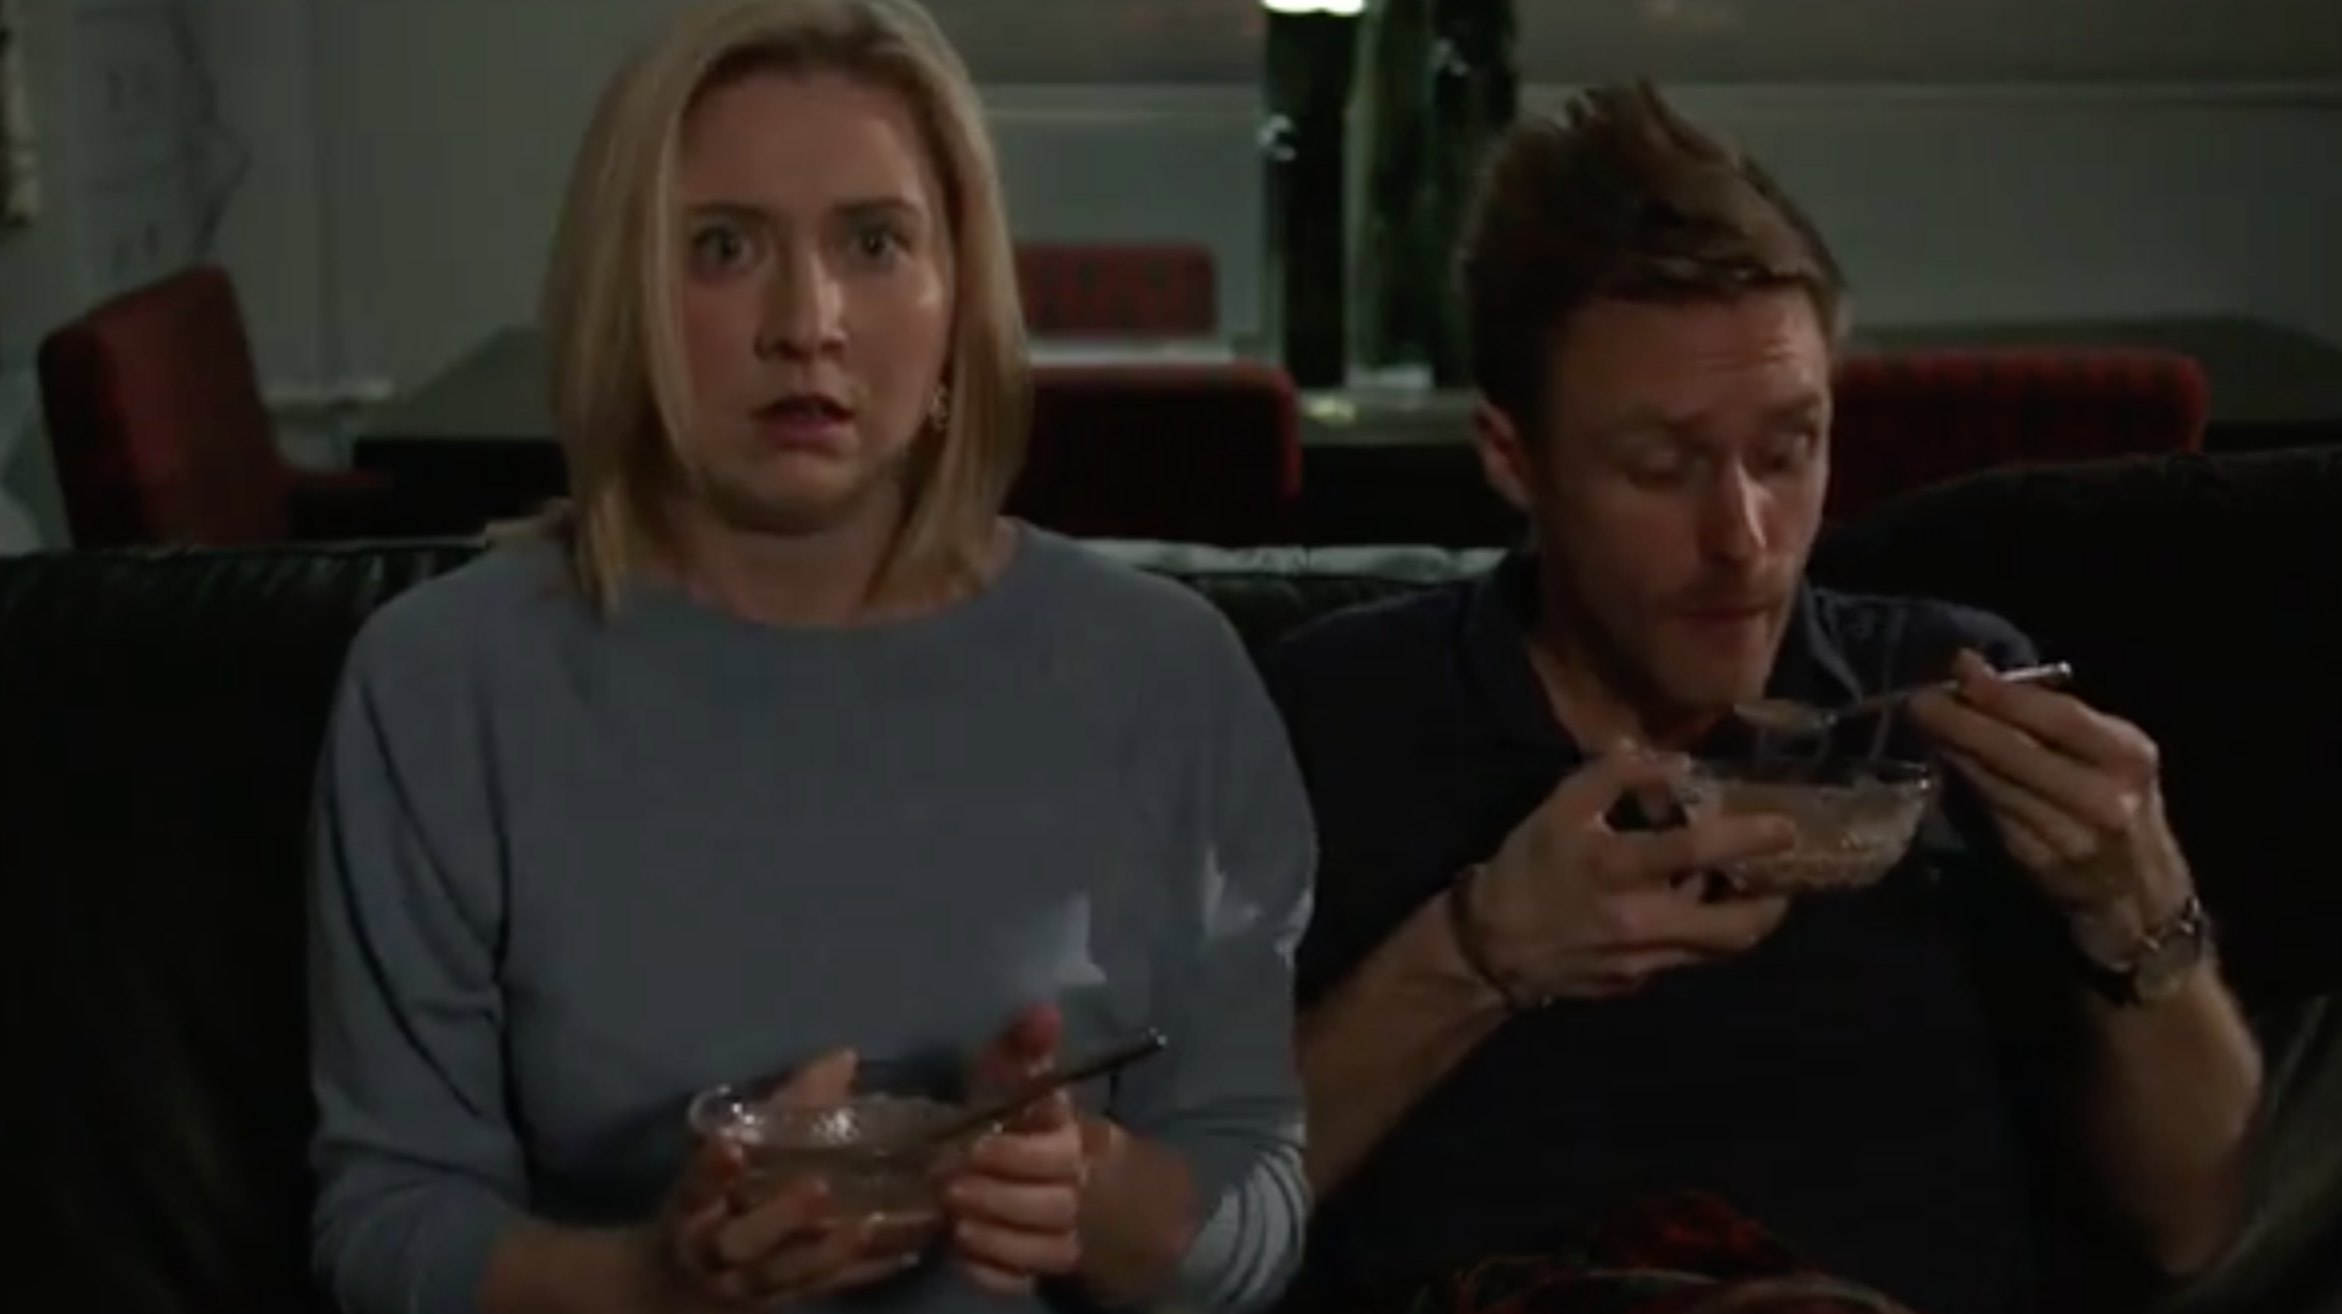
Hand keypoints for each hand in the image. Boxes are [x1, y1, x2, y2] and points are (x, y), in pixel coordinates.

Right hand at [653, 1050, 937, 1308]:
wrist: (696, 1277)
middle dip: (779, 1215)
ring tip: (868, 1225)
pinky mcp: (788, 1298)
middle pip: (743, 1240)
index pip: (696, 1186)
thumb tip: (844, 1057)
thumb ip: (786, 1107)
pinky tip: (904, 1252)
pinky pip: (825, 1287)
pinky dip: (862, 1272)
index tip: (729, 1144)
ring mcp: (752, 1281)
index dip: (710, 1169)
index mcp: (695, 1204)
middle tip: (819, 1187)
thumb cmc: (724, 1193)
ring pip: (785, 1271)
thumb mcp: (740, 1148)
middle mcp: (717, 1248)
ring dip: (828, 1250)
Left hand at [943, 1004, 1087, 1295]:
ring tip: (953, 1215)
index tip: (973, 1141)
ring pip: (1039, 1244)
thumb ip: (1023, 1048)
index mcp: (1068, 1135)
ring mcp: (1063, 1233)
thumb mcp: (1018, 1082)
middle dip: (996, 1190)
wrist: (1076, 1185)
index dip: (1016, 1148)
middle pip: (1048, 1199)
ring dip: (995, 1232)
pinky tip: (963, 1252)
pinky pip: (1023, 1279)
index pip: (1056, 1144)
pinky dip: (993, 1271)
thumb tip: (1042, 1008)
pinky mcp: (1043, 1268)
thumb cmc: (1024, 1124)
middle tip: (948, 1181)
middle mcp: (1074, 1186)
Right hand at [1471, 745, 1799, 999]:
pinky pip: (1685, 956)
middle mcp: (1640, 921)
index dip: (1745, 838)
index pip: (1695, 852)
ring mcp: (1644, 960)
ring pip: (1718, 947)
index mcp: (1617, 868)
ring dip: (1742, 919)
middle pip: (1732, 927)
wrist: (1490, 947)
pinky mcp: (1639, 982)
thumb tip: (1673, 762)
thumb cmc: (1527, 867)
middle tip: (1784, 876)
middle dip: (1772, 904)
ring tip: (1746, 891)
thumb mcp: (1559, 807)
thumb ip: (1615, 775)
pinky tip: (1687, 909)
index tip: (1785, 827)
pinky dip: (1698, 931)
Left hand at [1910, 650, 2191, 929]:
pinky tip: (1946, 764)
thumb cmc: (2116, 800)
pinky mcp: (2042, 866)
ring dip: (1955, 753)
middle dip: (1963, 723)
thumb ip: (2049, 713)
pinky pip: (1993, 816)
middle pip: (2020, 754)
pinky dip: (1966, 787)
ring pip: (1999, 787)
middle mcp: (2107, 800)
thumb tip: (1972, 669)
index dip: (2004, 695)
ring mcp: (2074, 839)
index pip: (2060, 719)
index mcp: (2128, 757)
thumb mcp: (2107, 751)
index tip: (1959, 669)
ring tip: (1924, 726)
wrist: (2140, 892)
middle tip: (1918, 700)